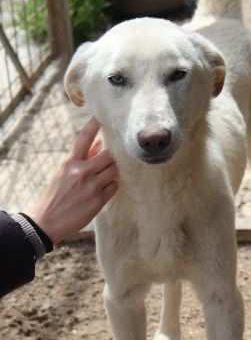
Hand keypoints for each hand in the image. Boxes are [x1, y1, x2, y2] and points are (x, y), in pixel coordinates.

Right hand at [29, 118, 117, 243]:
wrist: (47, 221)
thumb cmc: (54, 195)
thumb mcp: (62, 173)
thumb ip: (81, 158)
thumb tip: (98, 144)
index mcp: (70, 162)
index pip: (84, 138)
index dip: (94, 126)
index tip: (101, 118)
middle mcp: (82, 172)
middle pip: (109, 156)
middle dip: (111, 158)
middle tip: (109, 162)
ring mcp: (92, 186)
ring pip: (114, 171)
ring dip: (113, 171)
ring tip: (107, 175)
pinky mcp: (98, 200)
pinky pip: (114, 186)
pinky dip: (112, 185)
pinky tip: (106, 188)